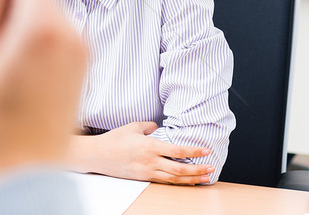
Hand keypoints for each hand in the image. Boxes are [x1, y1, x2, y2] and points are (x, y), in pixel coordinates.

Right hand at [0, 0, 86, 174]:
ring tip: (4, 54)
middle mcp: (69, 28)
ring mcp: (81, 42)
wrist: (32, 164)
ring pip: (47, 2)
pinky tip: (23, 63)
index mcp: (39, 25)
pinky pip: (58, 23)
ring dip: (24, 11)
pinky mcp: (86, 54)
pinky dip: (38, 28)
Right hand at [69, 121, 214, 184]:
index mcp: (150, 146)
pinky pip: (164, 181)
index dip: (193, 152)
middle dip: (197, 169)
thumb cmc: (114, 140)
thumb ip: (148, 126)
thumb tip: (157, 127)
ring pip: (173, 179)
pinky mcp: (143, 178)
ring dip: (191, 179)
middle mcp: (150, 161)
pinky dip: (178, 182)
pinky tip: (186, 181)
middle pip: (179, 169)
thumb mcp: (133, 127)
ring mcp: (147, 172)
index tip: (205, 151)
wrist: (97, 155)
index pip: (177, 151)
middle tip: (211, 168)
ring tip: (204, 178)